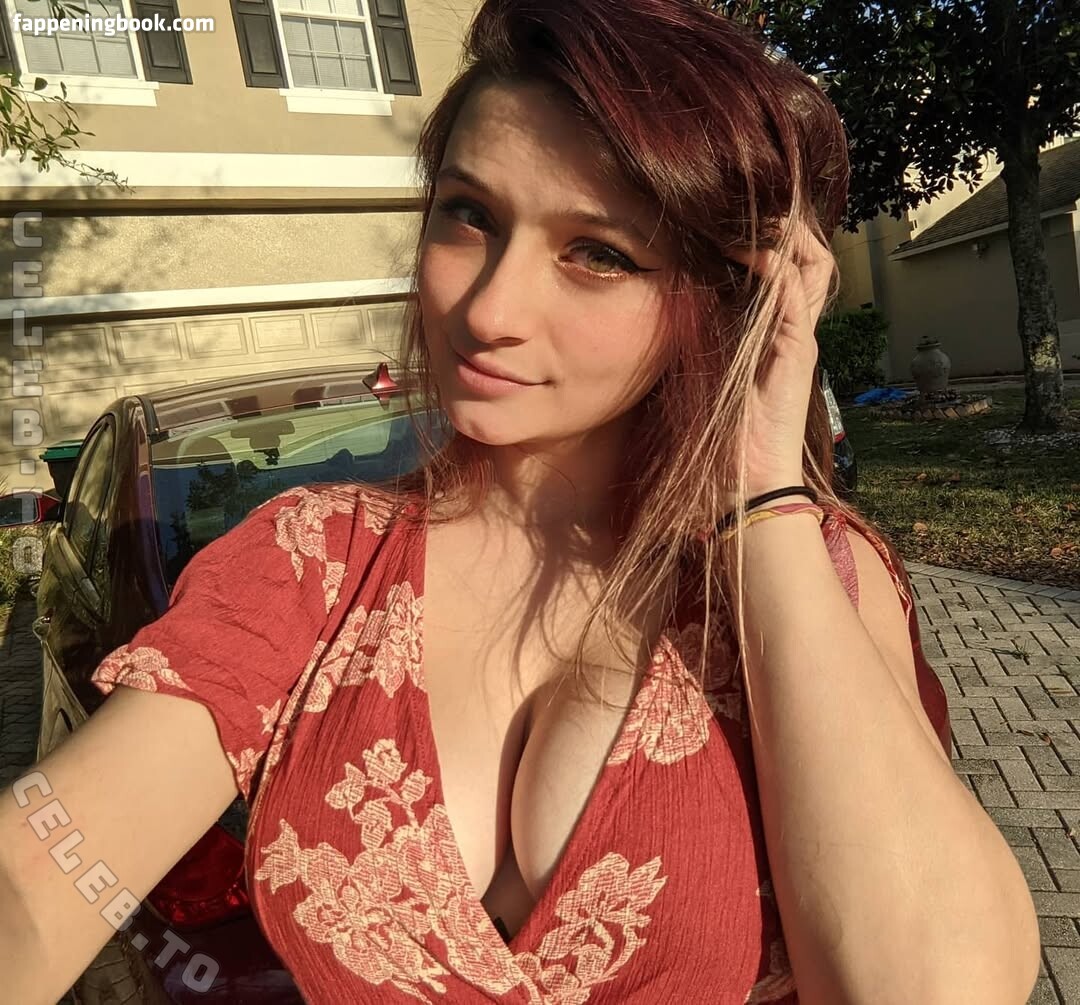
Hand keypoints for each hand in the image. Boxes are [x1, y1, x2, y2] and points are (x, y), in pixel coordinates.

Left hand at [722, 219, 833, 505]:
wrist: (748, 478)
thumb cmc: (728, 433)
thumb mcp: (716, 371)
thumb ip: (715, 338)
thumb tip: (687, 305)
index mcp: (779, 333)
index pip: (793, 270)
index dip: (776, 238)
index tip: (740, 215)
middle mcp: (796, 331)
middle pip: (811, 260)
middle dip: (788, 226)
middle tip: (753, 203)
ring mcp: (800, 340)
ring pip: (811, 269)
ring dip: (786, 238)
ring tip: (756, 215)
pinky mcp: (796, 354)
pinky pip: (794, 298)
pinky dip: (777, 269)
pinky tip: (754, 251)